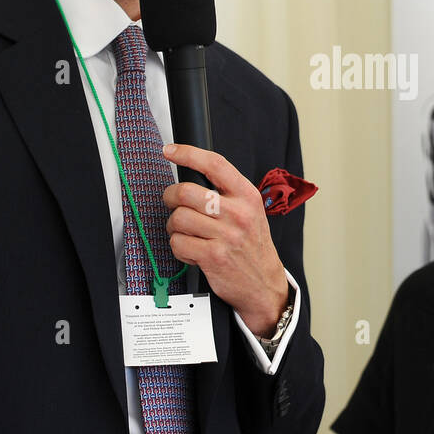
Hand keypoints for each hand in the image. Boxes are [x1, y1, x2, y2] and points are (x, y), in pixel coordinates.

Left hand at [161, 142, 288, 335]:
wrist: (264, 282)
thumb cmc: (251, 245)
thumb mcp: (250, 211)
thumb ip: (226, 193)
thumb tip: (190, 176)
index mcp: (247, 195)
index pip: (215, 164)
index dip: (187, 154)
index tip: (169, 150)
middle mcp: (238, 213)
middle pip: (186, 192)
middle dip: (170, 197)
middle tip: (173, 203)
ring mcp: (226, 235)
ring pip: (178, 219)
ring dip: (174, 226)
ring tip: (186, 232)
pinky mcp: (214, 256)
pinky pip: (178, 243)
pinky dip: (179, 247)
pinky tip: (191, 250)